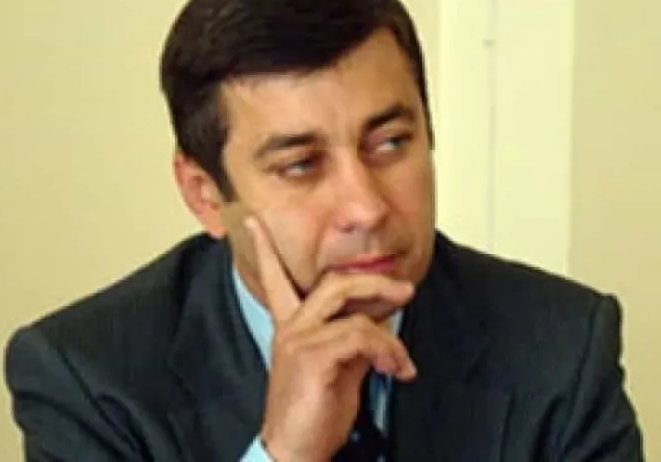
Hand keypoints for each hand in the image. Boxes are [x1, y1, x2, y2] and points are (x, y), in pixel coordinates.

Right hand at [245, 217, 416, 461]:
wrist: (296, 451)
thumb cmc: (314, 414)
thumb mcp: (339, 368)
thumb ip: (353, 339)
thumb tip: (380, 323)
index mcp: (292, 327)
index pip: (275, 279)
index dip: (264, 249)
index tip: (254, 222)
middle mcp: (292, 327)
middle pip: (334, 282)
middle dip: (376, 282)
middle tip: (406, 290)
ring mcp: (299, 339)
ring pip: (352, 305)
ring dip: (389, 330)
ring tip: (402, 357)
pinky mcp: (313, 356)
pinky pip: (362, 335)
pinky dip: (388, 351)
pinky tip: (396, 371)